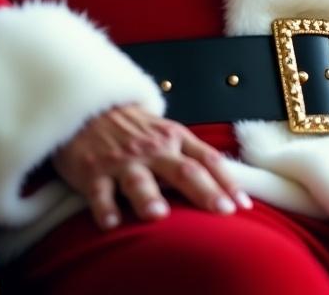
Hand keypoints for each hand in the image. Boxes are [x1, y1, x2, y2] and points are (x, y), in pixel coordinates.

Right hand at [52, 103, 252, 229]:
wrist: (86, 105)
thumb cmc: (132, 125)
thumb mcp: (164, 131)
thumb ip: (188, 153)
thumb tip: (222, 183)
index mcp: (173, 137)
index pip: (207, 159)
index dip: (227, 181)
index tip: (242, 205)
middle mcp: (152, 148)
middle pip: (183, 170)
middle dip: (205, 191)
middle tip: (222, 211)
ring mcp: (122, 160)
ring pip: (139, 181)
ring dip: (149, 197)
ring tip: (159, 215)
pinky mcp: (93, 170)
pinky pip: (99, 192)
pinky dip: (105, 208)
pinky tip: (110, 223)